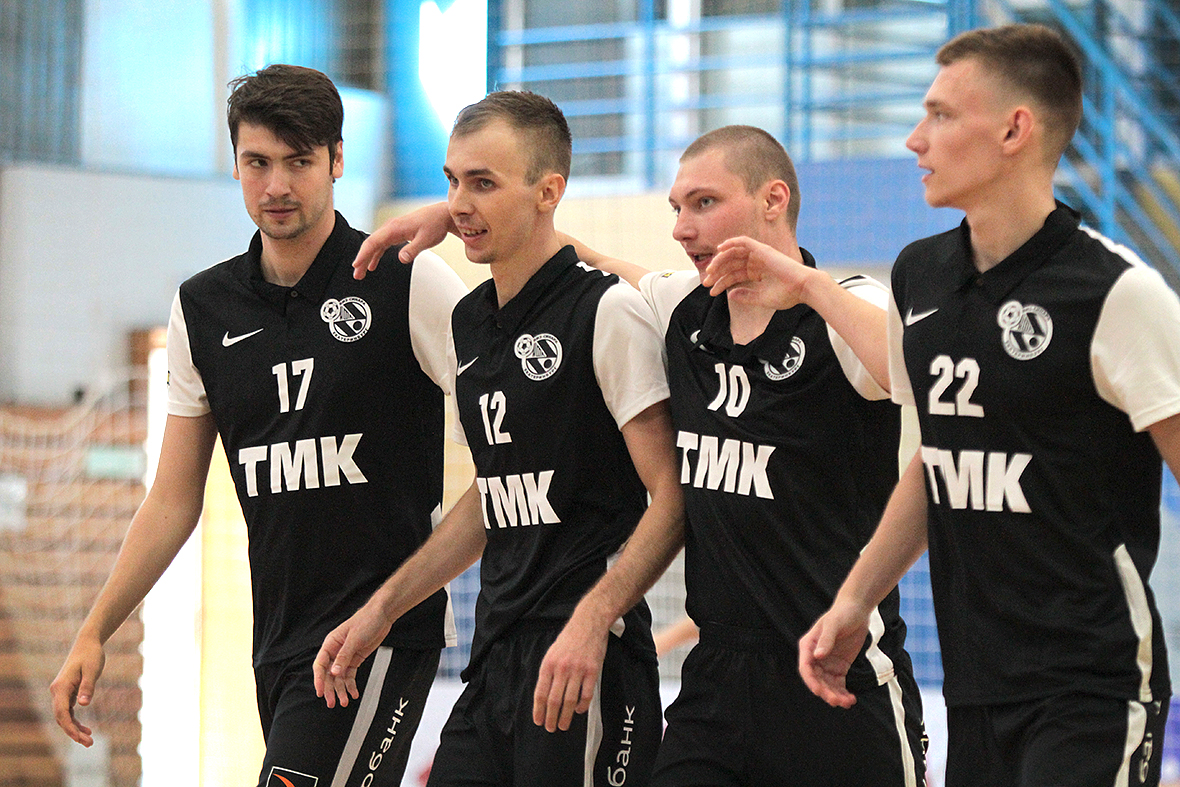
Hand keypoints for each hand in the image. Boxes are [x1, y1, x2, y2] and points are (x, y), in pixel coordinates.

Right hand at [50, 636, 104, 745]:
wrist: (87, 644)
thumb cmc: (91, 655)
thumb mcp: (93, 670)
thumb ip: (88, 687)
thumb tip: (83, 705)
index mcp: (61, 687)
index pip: (61, 713)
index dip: (70, 727)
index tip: (80, 738)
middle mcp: (57, 691)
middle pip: (61, 718)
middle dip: (73, 732)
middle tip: (89, 743)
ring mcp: (61, 693)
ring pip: (64, 717)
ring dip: (75, 729)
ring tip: (89, 740)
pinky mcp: (67, 693)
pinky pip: (68, 712)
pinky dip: (75, 721)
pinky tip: (86, 729)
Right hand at [312, 603, 393, 707]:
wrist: (382, 616)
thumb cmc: (366, 621)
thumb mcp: (354, 639)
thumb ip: (344, 656)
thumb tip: (334, 672)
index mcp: (331, 644)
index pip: (320, 665)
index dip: (319, 679)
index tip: (320, 692)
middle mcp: (336, 651)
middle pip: (329, 674)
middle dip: (330, 689)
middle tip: (332, 702)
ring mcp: (346, 656)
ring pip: (339, 677)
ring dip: (341, 690)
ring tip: (344, 701)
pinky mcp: (356, 659)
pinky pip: (350, 675)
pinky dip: (351, 685)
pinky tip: (353, 693)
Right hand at [353, 202, 453, 278]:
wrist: (442, 215)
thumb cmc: (434, 224)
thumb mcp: (425, 240)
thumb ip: (412, 250)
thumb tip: (402, 258)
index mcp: (394, 228)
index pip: (373, 242)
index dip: (363, 254)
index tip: (356, 264)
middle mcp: (390, 228)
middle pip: (371, 244)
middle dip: (362, 259)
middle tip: (357, 274)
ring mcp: (393, 230)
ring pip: (375, 245)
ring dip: (367, 258)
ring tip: (361, 272)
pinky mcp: (397, 233)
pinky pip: (382, 245)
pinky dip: (376, 254)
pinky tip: (373, 264)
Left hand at [532, 615, 608, 731]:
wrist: (588, 624)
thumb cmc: (569, 639)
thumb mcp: (552, 653)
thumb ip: (548, 673)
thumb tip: (543, 696)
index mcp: (548, 664)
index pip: (540, 693)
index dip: (538, 710)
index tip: (539, 721)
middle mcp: (562, 668)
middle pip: (554, 700)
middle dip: (551, 717)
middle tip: (551, 728)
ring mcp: (578, 670)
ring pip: (570, 700)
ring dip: (566, 716)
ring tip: (564, 725)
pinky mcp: (592, 671)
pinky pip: (586, 694)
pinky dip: (582, 706)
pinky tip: (579, 711)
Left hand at [702, 236, 815, 308]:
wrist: (803, 288)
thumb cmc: (788, 294)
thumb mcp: (762, 298)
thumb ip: (746, 296)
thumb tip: (730, 294)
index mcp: (758, 272)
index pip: (734, 275)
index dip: (721, 283)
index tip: (711, 291)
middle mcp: (757, 262)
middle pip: (731, 264)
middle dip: (717, 272)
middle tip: (706, 282)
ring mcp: (760, 255)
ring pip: (734, 253)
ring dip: (720, 260)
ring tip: (711, 270)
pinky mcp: (762, 249)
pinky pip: (744, 241)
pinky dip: (731, 242)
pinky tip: (720, 249)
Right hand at [797, 600, 870, 708]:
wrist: (857, 610)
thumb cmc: (843, 613)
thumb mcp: (834, 624)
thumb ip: (826, 640)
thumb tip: (817, 656)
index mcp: (808, 646)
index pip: (806, 668)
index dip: (811, 681)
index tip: (819, 692)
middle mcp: (816, 657)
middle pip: (817, 680)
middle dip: (826, 692)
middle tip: (837, 701)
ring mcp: (828, 663)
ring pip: (828, 685)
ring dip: (836, 695)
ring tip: (848, 702)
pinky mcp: (840, 666)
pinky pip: (839, 684)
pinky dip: (843, 692)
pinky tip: (851, 698)